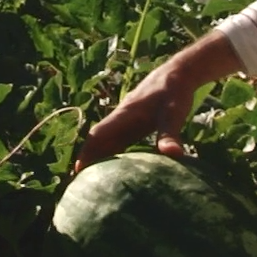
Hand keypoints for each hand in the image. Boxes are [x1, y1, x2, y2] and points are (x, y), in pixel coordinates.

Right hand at [74, 31, 244, 172]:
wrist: (179, 73)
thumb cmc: (175, 92)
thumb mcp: (174, 113)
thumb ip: (170, 134)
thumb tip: (174, 155)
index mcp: (124, 115)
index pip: (98, 135)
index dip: (86, 152)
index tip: (77, 171)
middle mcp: (121, 118)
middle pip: (98, 140)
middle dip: (88, 158)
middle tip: (80, 183)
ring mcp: (128, 120)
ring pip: (108, 140)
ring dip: (99, 157)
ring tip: (93, 180)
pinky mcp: (136, 123)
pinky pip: (120, 140)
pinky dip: (114, 153)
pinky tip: (116, 168)